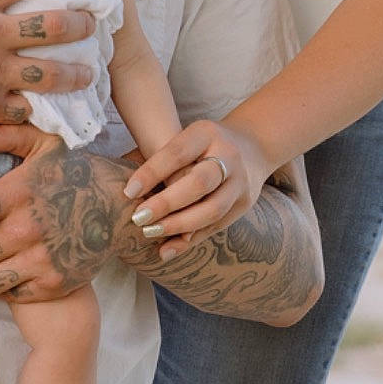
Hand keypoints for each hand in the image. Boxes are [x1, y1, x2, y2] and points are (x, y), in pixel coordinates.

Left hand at [0, 125, 130, 301]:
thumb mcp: (46, 145)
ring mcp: (42, 261)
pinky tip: (3, 273)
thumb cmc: (75, 173)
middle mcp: (28, 231)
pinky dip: (0, 288)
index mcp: (18, 195)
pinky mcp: (55, 284)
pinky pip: (11, 295)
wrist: (122, 210)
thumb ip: (8, 136)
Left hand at [121, 118, 270, 256]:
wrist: (254, 146)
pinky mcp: (244, 204)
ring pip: (212, 210)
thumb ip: (165, 160)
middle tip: (138, 218)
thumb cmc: (203, 144)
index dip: (152, 173)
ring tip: (149, 232)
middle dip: (166, 203)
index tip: (129, 192)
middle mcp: (229, 156)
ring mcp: (241, 182)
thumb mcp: (188, 138)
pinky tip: (166, 250)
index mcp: (207, 133)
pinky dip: (189, 241)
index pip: (178, 153)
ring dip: (178, 225)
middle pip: (199, 183)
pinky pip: (216, 226)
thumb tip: (132, 192)